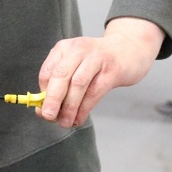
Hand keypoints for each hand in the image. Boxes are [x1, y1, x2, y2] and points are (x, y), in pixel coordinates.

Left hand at [37, 17, 164, 127]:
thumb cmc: (96, 63)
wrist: (129, 50)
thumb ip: (60, 85)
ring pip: (78, 84)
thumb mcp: (75, 66)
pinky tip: (79, 118)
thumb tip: (43, 110)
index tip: (42, 109)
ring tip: (65, 123)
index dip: (44, 93)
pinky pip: (95, 91)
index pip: (47, 71)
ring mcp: (96, 58)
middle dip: (52, 98)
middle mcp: (78, 50)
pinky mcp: (112, 70)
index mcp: (64, 48)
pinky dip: (84, 108)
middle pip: (60, 75)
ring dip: (69, 107)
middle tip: (48, 116)